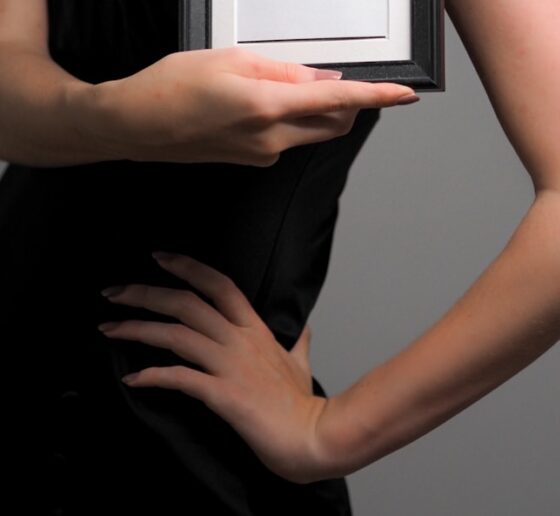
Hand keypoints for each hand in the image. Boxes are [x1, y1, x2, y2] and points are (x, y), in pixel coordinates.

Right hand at [77, 46, 418, 165]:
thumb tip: (323, 78)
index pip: (339, 101)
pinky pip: (286, 138)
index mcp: (268, 107)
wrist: (132, 126)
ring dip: (319, 109)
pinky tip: (260, 97)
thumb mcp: (230, 60)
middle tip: (344, 73)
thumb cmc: (171, 85)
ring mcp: (260, 155)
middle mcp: (271, 139)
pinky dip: (291, 118)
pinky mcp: (249, 161)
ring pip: (311, 131)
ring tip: (286, 79)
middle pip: (333, 121)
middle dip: (350, 102)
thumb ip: (283, 71)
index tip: (406, 93)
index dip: (378, 97)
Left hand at [97, 251, 336, 484]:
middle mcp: (240, 340)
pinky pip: (180, 378)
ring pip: (176, 335)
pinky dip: (152, 376)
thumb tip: (304, 328)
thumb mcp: (301, 364)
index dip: (187, 267)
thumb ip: (298, 342)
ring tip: (108, 328)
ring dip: (137, 329)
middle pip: (186, 303)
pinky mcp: (223, 395)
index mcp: (255, 329)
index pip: (219, 283)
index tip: (158, 257)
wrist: (314, 438)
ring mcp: (231, 366)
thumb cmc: (304, 406)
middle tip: (113, 292)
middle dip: (145, 293)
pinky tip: (132, 378)